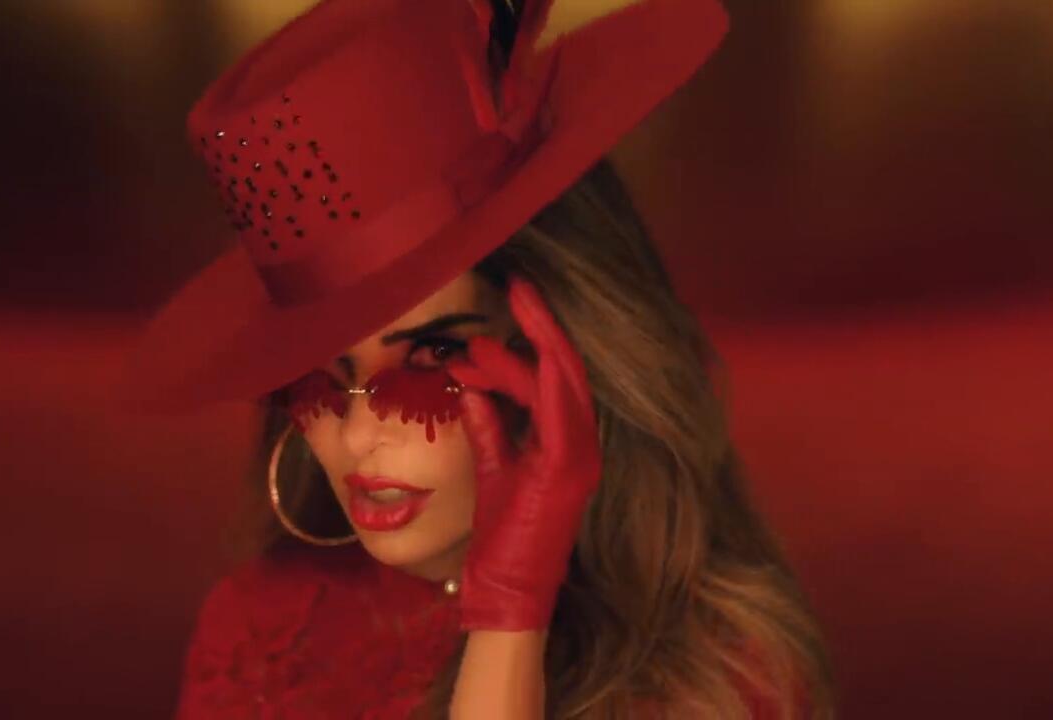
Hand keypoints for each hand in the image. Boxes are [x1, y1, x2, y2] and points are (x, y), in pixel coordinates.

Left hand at [443, 275, 602, 630]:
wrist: (508, 590)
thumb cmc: (502, 536)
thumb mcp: (493, 469)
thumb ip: (488, 427)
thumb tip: (470, 387)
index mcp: (566, 442)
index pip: (553, 378)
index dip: (532, 339)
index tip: (508, 304)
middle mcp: (582, 443)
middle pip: (565, 368)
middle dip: (539, 325)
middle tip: (512, 288)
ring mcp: (580, 456)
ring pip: (563, 380)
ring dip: (524, 349)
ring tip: (475, 342)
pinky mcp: (567, 468)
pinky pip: (555, 408)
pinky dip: (533, 378)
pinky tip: (501, 357)